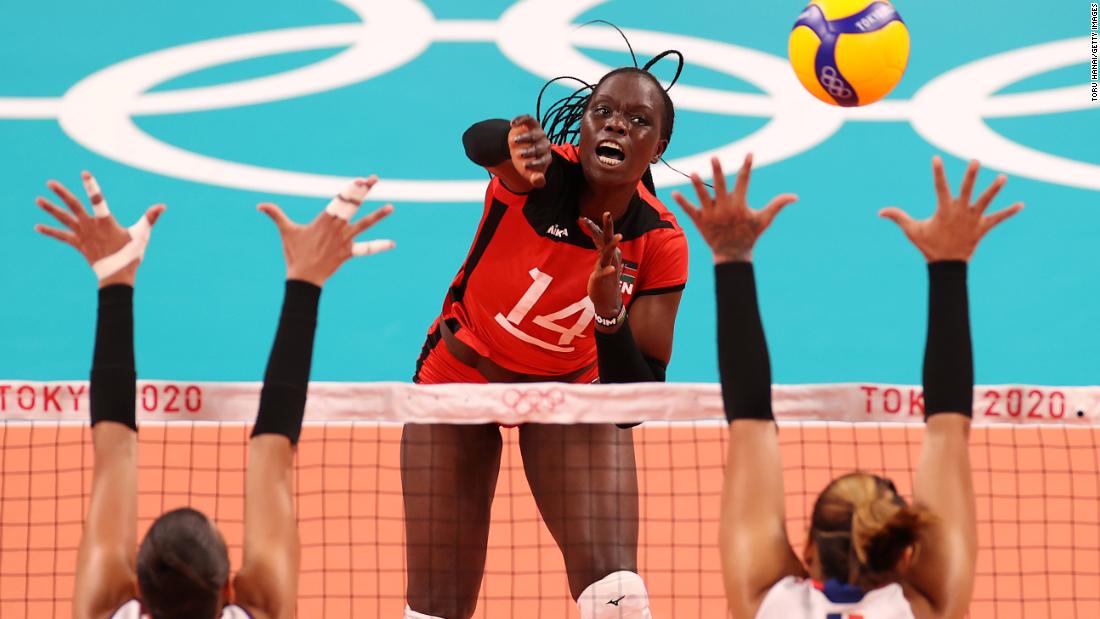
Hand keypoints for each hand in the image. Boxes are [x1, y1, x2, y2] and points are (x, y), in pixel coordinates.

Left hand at [34, 171, 165, 287]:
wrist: (117, 276)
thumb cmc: (131, 254)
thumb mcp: (142, 234)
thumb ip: (150, 218)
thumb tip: (162, 205)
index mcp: (106, 222)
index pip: (98, 200)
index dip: (92, 186)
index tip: (84, 173)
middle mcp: (91, 226)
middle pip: (73, 206)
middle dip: (62, 194)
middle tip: (49, 183)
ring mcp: (82, 235)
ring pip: (63, 219)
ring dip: (50, 209)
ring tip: (38, 199)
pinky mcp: (78, 244)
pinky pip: (62, 236)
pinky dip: (50, 231)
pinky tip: (37, 226)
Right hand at [258, 176, 394, 286]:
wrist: (303, 279)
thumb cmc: (295, 253)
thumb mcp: (286, 231)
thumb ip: (275, 215)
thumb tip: (259, 206)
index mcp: (324, 219)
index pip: (340, 200)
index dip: (351, 189)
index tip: (361, 179)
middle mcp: (336, 228)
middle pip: (353, 205)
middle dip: (364, 191)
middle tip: (375, 178)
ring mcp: (344, 240)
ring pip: (364, 225)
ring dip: (378, 216)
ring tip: (392, 207)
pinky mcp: (348, 253)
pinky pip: (366, 249)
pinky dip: (378, 246)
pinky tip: (393, 244)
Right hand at [509, 115, 550, 188]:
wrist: (517, 149)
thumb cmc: (524, 163)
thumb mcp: (529, 173)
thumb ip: (536, 179)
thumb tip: (538, 180)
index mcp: (547, 156)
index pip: (544, 160)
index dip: (535, 163)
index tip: (524, 166)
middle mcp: (545, 143)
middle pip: (539, 147)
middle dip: (529, 151)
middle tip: (518, 154)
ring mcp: (539, 132)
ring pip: (533, 134)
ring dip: (524, 137)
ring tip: (513, 141)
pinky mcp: (531, 122)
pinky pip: (527, 118)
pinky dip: (520, 119)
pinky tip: (512, 124)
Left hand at [579, 212, 623, 320]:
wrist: (608, 300)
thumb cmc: (604, 279)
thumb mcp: (602, 260)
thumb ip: (601, 248)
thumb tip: (598, 236)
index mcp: (608, 252)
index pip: (601, 235)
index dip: (592, 226)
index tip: (582, 217)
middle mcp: (611, 257)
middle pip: (608, 238)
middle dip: (609, 226)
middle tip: (608, 213)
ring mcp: (609, 266)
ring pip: (610, 253)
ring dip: (613, 246)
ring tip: (618, 237)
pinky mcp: (605, 278)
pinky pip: (608, 273)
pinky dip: (609, 271)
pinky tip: (611, 269)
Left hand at [671, 155, 797, 262]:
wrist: (733, 254)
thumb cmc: (749, 235)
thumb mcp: (764, 220)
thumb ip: (777, 205)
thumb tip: (795, 197)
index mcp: (739, 205)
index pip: (744, 182)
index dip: (746, 167)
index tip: (749, 154)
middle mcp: (724, 208)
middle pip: (720, 186)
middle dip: (717, 172)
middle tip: (714, 157)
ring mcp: (711, 215)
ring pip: (703, 197)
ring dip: (698, 186)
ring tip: (693, 173)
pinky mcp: (700, 222)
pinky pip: (689, 210)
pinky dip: (682, 202)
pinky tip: (673, 193)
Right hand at [880, 157, 1022, 261]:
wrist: (946, 265)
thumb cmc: (928, 245)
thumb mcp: (912, 230)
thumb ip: (898, 217)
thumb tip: (880, 211)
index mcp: (944, 210)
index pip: (939, 187)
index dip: (938, 172)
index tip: (936, 158)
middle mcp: (960, 212)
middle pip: (967, 190)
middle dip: (971, 175)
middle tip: (976, 160)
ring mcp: (973, 219)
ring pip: (985, 201)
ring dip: (994, 189)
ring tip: (1003, 177)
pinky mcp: (983, 228)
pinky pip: (998, 219)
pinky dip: (1009, 212)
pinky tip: (1021, 205)